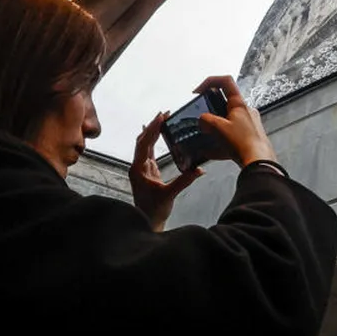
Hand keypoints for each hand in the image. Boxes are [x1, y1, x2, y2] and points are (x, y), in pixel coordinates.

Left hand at [130, 111, 201, 231]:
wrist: (147, 222)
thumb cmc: (154, 210)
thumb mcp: (169, 194)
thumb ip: (184, 180)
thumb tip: (199, 170)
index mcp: (138, 169)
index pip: (144, 144)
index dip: (152, 130)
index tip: (161, 118)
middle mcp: (137, 166)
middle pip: (143, 140)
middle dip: (153, 126)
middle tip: (164, 113)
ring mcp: (141, 168)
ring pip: (145, 144)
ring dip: (153, 131)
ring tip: (163, 118)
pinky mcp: (147, 170)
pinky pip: (148, 151)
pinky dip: (152, 140)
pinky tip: (155, 131)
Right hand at [194, 75, 277, 167]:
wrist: (259, 162)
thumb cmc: (243, 143)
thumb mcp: (218, 128)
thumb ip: (206, 120)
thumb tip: (202, 120)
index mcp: (239, 104)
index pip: (225, 81)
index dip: (209, 82)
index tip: (198, 92)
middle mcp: (246, 111)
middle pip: (225, 103)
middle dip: (210, 111)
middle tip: (202, 120)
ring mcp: (249, 124)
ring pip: (228, 122)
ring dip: (215, 129)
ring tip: (206, 138)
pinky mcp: (250, 137)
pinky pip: (232, 137)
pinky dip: (221, 143)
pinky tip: (212, 152)